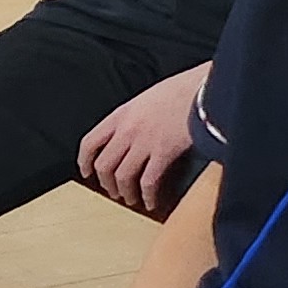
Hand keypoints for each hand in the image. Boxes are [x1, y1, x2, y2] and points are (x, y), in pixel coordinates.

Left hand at [78, 69, 204, 212]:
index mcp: (121, 114)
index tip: (86, 171)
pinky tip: (150, 201)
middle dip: (106, 183)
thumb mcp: (147, 98)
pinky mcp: (164, 152)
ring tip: (131, 200)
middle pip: (104, 165)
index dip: (85, 161)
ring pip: (123, 176)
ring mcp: (144, 142)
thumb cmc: (181, 89)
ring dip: (125, 193)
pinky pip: (148, 181)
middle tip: (113, 191)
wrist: (203, 87)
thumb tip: (132, 136)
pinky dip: (147, 195)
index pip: (90, 142)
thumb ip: (134, 117)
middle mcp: (127, 129)